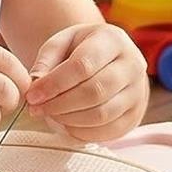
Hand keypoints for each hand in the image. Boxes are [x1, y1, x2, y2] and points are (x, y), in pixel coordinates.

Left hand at [26, 22, 148, 140]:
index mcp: (113, 40)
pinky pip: (107, 131)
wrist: (112, 61)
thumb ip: (46, 60)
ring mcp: (138, 92)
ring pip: (101, 114)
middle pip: (94, 92)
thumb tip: (35, 84)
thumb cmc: (82, 50)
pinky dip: (82, 132)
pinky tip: (67, 123)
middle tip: (37, 109)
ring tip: (50, 114)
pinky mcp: (135, 115)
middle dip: (59, 104)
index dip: (54, 84)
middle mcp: (133, 65)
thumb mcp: (62, 43)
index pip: (83, 65)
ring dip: (68, 119)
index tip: (32, 95)